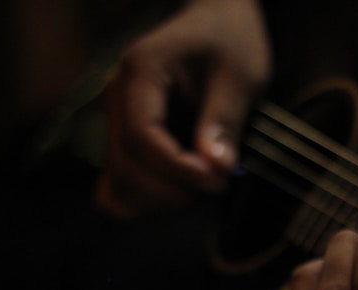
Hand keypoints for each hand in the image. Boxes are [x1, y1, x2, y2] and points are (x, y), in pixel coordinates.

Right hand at [96, 0, 271, 216]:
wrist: (219, 22)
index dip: (175, 168)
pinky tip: (180, 192)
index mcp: (142, 69)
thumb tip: (217, 168)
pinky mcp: (123, 136)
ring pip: (119, 179)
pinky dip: (146, 198)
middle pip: (126, 163)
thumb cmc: (232, 42)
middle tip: (217, 184)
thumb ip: (225, 121)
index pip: (142, 135)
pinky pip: (117, 183)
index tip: (214, 181)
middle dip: (172, 189)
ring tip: (204, 184)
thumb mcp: (241, 75)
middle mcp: (118, 93)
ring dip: (162, 198)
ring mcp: (116, 117)